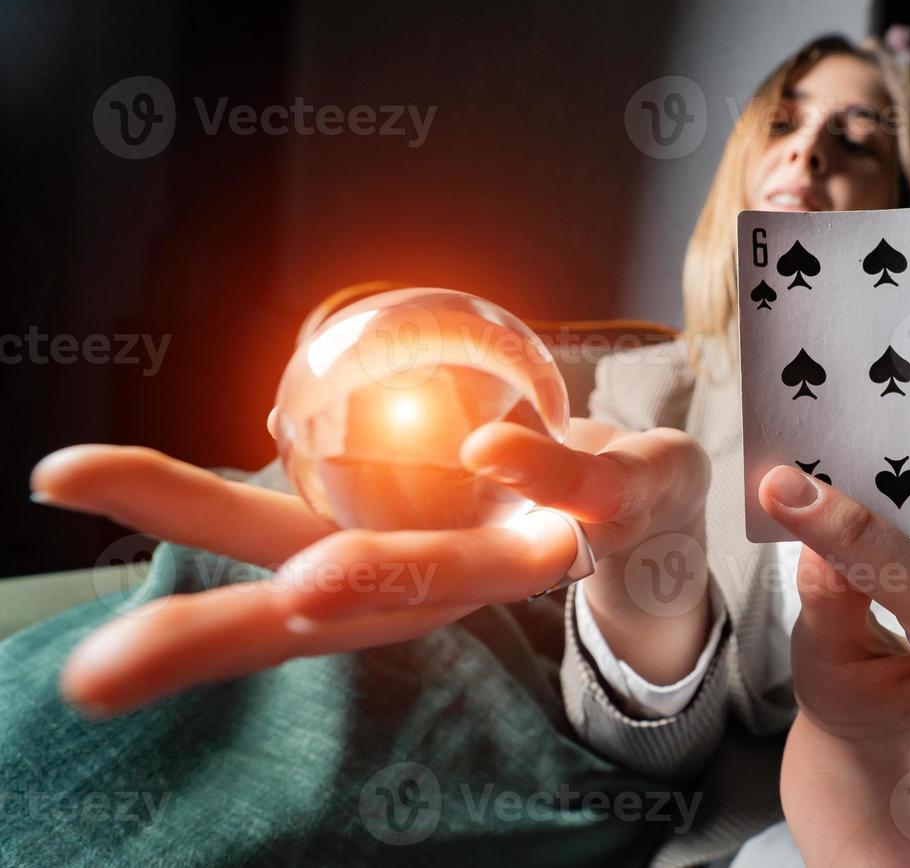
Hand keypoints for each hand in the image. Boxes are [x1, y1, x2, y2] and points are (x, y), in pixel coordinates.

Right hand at [30, 417, 708, 716]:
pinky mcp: (586, 519)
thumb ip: (308, 481)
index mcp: (360, 556)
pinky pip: (565, 488)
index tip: (54, 476)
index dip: (156, 510)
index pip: (243, 547)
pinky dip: (535, 473)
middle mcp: (417, 579)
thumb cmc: (489, 499)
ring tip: (309, 586)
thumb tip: (210, 463)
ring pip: (433, 575)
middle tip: (99, 674)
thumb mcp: (385, 487)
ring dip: (371, 578)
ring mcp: (502, 557)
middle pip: (307, 606)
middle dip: (209, 637)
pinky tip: (495, 454)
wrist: (633, 517)